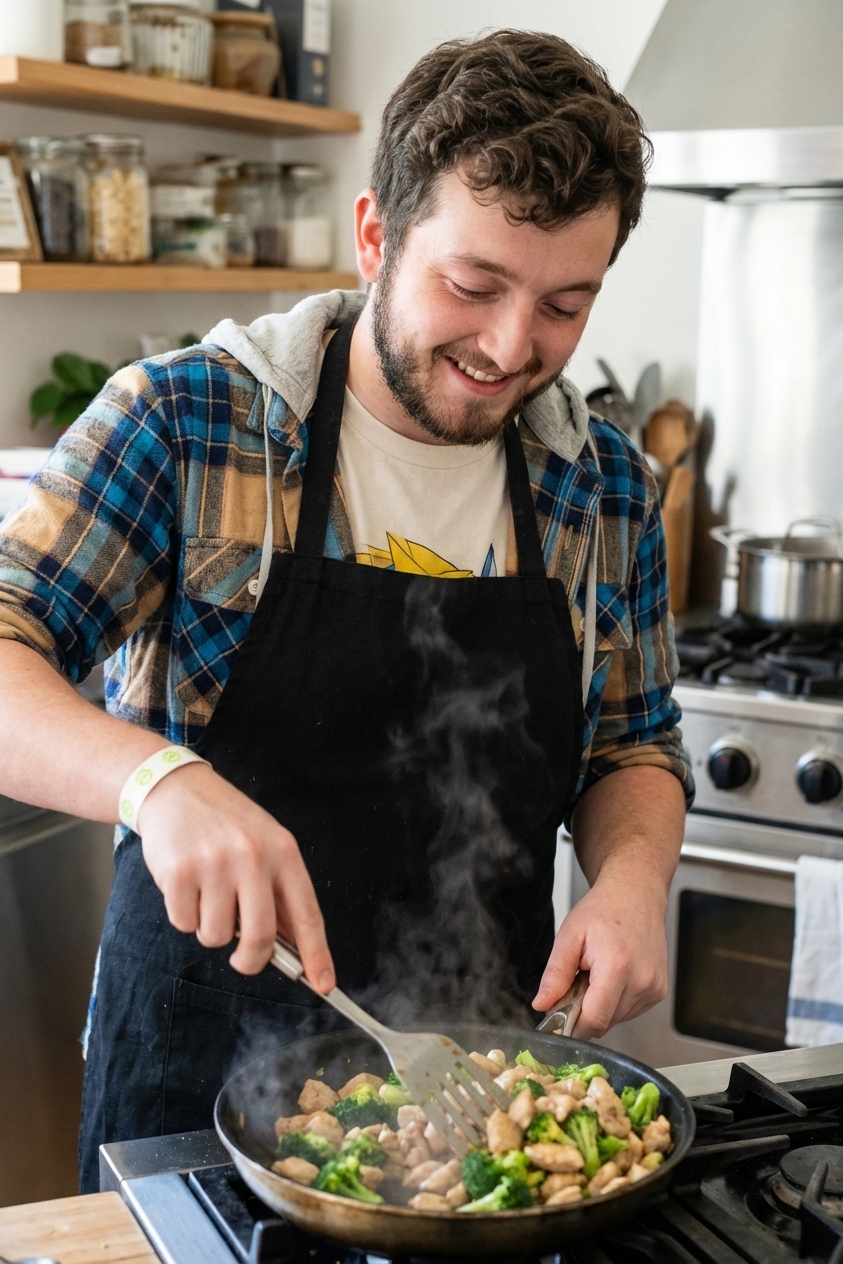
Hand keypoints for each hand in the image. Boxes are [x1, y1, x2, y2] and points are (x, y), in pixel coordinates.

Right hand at [137, 762, 334, 987]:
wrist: (176, 790)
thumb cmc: (225, 822)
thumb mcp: (265, 844)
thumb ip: (278, 891)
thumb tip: (290, 946)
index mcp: (283, 851)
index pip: (307, 913)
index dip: (317, 954)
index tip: (324, 984)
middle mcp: (253, 857)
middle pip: (260, 938)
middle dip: (251, 960)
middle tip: (242, 958)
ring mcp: (215, 865)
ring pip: (217, 936)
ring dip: (211, 928)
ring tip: (208, 893)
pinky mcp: (179, 873)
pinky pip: (185, 924)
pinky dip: (184, 915)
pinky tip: (186, 885)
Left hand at [532, 867, 668, 1038]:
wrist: (635, 895)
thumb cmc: (602, 911)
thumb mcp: (569, 936)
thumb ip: (555, 974)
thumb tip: (541, 1005)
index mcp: (617, 967)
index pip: (594, 1020)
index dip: (571, 1026)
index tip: (557, 1018)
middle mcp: (642, 982)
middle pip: (604, 1023)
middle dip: (584, 1011)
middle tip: (577, 982)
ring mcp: (654, 988)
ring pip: (617, 1019)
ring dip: (601, 1006)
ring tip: (597, 975)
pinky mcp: (659, 991)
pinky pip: (630, 1011)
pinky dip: (616, 1002)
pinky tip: (613, 977)